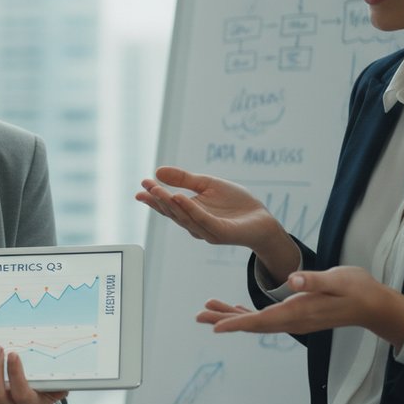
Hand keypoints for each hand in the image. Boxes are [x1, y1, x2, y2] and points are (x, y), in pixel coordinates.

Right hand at [136, 166, 298, 276]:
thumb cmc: (235, 203)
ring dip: (170, 204)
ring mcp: (206, 230)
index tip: (142, 184)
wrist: (262, 218)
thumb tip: (158, 171)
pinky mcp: (220, 232)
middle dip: (158, 199)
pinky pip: (203, 220)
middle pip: (172, 212)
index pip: (168, 205)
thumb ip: (184, 179)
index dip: (154, 196)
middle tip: (146, 187)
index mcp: (189, 213)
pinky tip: (179, 197)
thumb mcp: (207, 184)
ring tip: (159, 190)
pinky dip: (190, 209)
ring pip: (184, 217)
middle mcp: (194, 224)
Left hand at [200, 266, 403, 348]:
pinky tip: (236, 311)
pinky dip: (247, 315)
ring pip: (257, 322)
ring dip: (232, 316)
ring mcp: (295, 320)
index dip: (237, 323)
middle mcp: (293, 321)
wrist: (375, 305)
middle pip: (252, 324)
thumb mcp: (338, 279)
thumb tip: (292, 281)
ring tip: (208, 310)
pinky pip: (266, 319)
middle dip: (225, 320)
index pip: (262, 320)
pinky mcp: (297, 316)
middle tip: (199, 316)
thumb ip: (314, 280)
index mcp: (299, 311)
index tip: (215, 327)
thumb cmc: (358, 289)